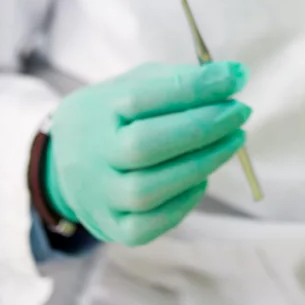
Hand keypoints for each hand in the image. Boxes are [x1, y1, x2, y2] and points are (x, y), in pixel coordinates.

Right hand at [44, 61, 249, 246]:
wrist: (65, 161)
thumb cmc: (114, 117)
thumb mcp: (133, 86)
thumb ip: (178, 81)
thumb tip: (233, 76)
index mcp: (96, 111)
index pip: (143, 98)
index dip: (194, 88)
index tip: (236, 76)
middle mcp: (92, 156)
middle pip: (145, 146)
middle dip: (202, 127)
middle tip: (239, 112)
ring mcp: (99, 196)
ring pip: (148, 190)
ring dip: (201, 164)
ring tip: (233, 141)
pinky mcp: (112, 227)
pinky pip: (149, 225)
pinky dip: (183, 201)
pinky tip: (202, 177)